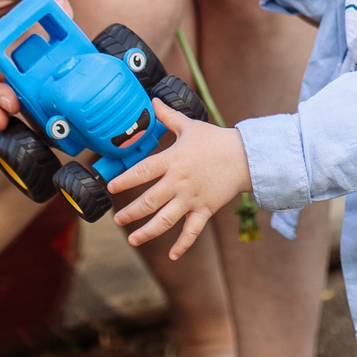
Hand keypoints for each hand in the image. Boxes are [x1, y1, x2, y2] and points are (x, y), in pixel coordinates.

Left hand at [105, 102, 255, 260]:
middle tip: (117, 220)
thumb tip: (152, 101)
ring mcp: (191, 198)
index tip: (111, 187)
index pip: (142, 172)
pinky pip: (192, 231)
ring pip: (165, 220)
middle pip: (149, 201)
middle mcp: (179, 182)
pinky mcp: (205, 210)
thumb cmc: (216, 140)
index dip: (125, 180)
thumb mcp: (190, 125)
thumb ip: (168, 116)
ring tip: (133, 240)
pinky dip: (182, 244)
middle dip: (130, 213)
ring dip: (147, 232)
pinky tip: (172, 256)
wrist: (245, 156)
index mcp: (172, 161)